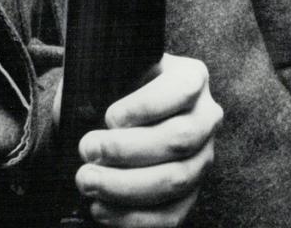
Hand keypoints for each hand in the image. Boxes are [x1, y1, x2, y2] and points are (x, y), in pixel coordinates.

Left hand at [69, 53, 222, 226]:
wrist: (118, 121)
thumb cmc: (113, 94)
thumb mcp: (111, 75)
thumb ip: (104, 83)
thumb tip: (84, 112)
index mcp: (191, 78)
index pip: (182, 90)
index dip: (145, 106)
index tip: (109, 117)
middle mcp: (206, 117)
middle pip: (180, 138)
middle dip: (127, 149)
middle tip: (87, 149)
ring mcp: (202, 158)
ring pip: (176, 179)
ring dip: (125, 185)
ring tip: (88, 180)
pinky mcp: (190, 194)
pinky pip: (171, 215)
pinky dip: (132, 217)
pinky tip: (100, 207)